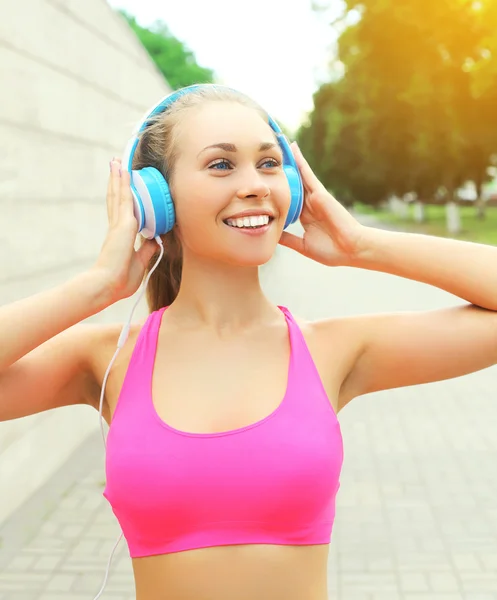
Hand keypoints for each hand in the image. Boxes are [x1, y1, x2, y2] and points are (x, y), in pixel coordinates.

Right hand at [91, 159, 157, 303]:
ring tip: (116, 161)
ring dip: (118, 177)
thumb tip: (156, 241)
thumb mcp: (139, 263)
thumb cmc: (120, 280)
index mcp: (120, 236)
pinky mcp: (123, 224)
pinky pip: (124, 199)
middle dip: (117, 182)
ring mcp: (119, 224)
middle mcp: (117, 227)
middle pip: (116, 199)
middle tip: (116, 166)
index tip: (122, 186)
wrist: (107, 285)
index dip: (121, 198)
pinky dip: (123, 184)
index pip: (120, 212)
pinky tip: (123, 171)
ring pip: (119, 195)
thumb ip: (146, 250)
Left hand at [279, 143, 366, 266]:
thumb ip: (288, 239)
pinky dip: (300, 161)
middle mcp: (310, 204)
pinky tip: (292, 148)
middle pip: (293, 184)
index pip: (289, 200)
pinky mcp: (320, 193)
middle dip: (282, 172)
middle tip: (268, 158)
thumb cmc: (332, 251)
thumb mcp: (303, 245)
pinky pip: (307, 174)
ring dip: (289, 161)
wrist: (350, 250)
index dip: (279, 191)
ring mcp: (315, 197)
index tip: (266, 184)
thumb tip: (272, 235)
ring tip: (277, 145)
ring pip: (298, 175)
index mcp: (306, 217)